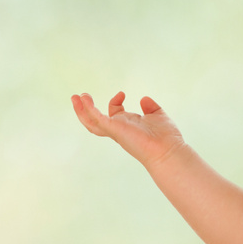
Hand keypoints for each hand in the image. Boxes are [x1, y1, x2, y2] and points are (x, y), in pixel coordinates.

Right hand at [71, 92, 185, 170]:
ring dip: (82, 110)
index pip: (115, 113)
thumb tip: (144, 98)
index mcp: (128, 126)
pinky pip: (97, 119)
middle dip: (86, 109)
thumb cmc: (166, 137)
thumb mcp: (158, 116)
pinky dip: (89, 109)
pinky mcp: (114, 129)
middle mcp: (119, 129)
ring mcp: (115, 130)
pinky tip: (84, 99)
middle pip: (96, 121)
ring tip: (75, 97)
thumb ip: (151, 107)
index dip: (115, 101)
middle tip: (79, 96)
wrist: (167, 150)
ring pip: (91, 123)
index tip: (122, 93)